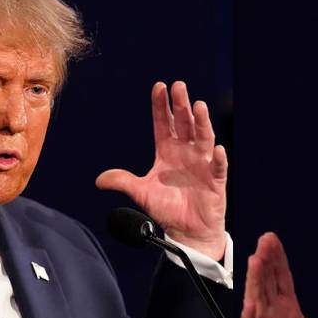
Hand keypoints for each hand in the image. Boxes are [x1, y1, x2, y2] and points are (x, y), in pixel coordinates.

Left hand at [96, 81, 226, 260]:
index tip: (159, 87)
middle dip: (181, 105)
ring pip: (203, 138)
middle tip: (178, 86)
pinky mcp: (215, 181)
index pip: (164, 123)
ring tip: (199, 106)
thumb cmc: (167, 209)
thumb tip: (99, 180)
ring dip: (201, 123)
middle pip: (184, 124)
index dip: (161, 106)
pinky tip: (216, 150)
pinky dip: (218, 159)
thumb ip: (123, 182)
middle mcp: (186, 152)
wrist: (187, 232)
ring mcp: (202, 164)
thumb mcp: (142, 194)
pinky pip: (218, 167)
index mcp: (168, 151)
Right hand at [240, 233, 317, 317]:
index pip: (282, 280)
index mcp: (288, 311)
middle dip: (266, 262)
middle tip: (264, 240)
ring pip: (257, 299)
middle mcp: (272, 315)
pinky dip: (250, 316)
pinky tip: (251, 302)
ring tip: (255, 259)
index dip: (278, 261)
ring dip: (255, 280)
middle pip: (267, 282)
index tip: (272, 240)